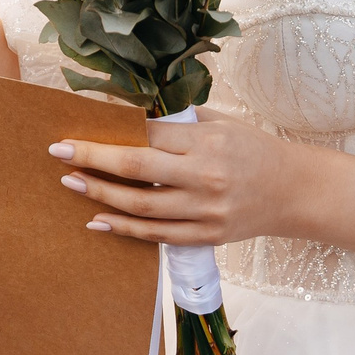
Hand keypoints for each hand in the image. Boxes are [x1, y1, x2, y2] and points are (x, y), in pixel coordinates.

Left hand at [47, 111, 292, 245]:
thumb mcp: (221, 123)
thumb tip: (128, 118)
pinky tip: (98, 221)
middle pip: (136, 170)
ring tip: (71, 183)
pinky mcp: (208, 236)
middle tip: (59, 154)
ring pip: (141, 207)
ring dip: (100, 195)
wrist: (295, 191)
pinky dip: (124, 230)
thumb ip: (177, 123)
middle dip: (92, 160)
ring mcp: (206, 211)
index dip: (107, 135)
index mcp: (207, 142)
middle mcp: (205, 177)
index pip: (147, 137)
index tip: (76, 132)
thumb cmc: (254, 149)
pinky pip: (157, 235)